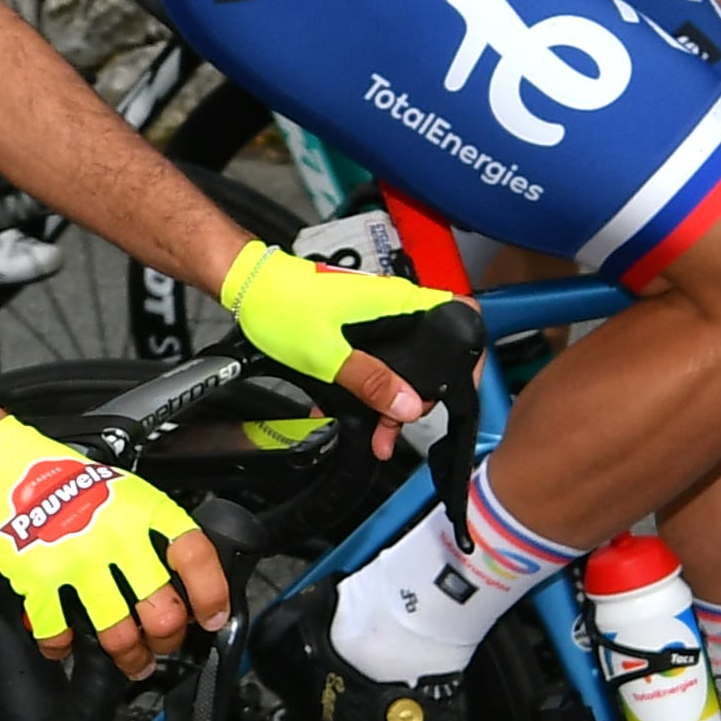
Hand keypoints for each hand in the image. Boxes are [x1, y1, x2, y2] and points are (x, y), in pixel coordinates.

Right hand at [0, 411, 227, 675]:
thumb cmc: (57, 476)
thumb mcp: (122, 489)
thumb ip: (150, 530)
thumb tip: (181, 575)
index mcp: (143, 510)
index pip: (195, 556)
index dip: (212, 594)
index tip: (213, 618)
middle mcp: (116, 536)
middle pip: (162, 611)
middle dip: (167, 640)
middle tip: (163, 644)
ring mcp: (78, 560)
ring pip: (118, 633)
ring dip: (127, 656)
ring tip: (129, 661)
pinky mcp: (39, 579)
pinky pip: (59, 632)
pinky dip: (62, 647)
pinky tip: (64, 645)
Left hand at [219, 241, 454, 448]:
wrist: (251, 288)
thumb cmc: (281, 305)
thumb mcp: (325, 353)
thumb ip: (369, 381)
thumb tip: (409, 405)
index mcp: (397, 302)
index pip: (461, 314)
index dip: (469, 353)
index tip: (457, 389)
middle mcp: (394, 305)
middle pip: (433, 352)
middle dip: (420, 395)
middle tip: (398, 424)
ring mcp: (379, 316)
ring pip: (403, 362)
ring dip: (392, 399)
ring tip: (377, 433)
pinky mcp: (362, 326)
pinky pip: (380, 361)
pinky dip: (372, 388)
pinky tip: (354, 411)